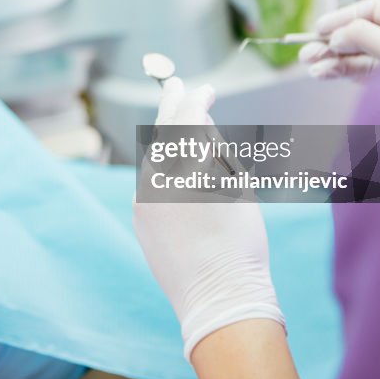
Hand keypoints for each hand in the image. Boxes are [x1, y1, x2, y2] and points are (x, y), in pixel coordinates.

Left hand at [138, 77, 282, 360]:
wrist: (218, 294)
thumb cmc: (240, 241)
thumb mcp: (237, 186)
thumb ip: (215, 150)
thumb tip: (199, 123)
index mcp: (188, 167)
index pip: (187, 119)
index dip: (196, 99)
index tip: (204, 90)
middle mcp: (158, 178)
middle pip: (161, 131)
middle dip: (170, 105)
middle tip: (173, 84)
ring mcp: (143, 199)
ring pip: (152, 157)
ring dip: (164, 138)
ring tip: (175, 119)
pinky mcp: (139, 217)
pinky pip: (147, 182)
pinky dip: (159, 167)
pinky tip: (171, 163)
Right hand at [298, 0, 379, 79]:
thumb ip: (367, 38)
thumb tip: (336, 35)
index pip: (371, 11)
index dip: (343, 17)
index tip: (320, 27)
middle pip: (358, 33)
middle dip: (330, 42)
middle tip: (307, 52)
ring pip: (354, 55)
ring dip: (330, 59)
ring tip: (310, 66)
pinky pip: (357, 72)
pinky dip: (338, 72)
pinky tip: (322, 73)